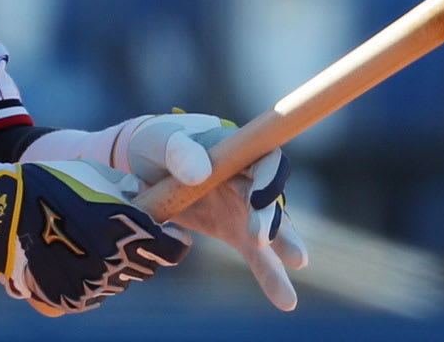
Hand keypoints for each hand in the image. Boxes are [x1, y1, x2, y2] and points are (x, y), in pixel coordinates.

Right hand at [0, 160, 190, 315]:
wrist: (0, 213)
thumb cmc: (50, 184)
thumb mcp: (95, 175)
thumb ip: (129, 188)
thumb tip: (146, 197)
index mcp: (127, 229)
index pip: (173, 251)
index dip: (173, 241)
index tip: (168, 234)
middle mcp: (114, 263)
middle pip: (146, 268)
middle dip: (141, 252)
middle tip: (121, 234)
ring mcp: (92, 285)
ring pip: (119, 283)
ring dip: (114, 266)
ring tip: (87, 242)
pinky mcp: (69, 300)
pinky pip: (92, 294)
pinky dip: (88, 280)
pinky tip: (70, 257)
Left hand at [118, 112, 309, 310]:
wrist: (148, 165)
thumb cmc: (158, 145)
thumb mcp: (160, 142)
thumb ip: (178, 153)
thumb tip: (200, 174)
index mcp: (235, 150)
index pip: (265, 158)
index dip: (269, 177)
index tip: (258, 198)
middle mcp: (247, 179)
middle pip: (269, 198)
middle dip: (270, 218)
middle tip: (260, 238)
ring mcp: (244, 207)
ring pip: (271, 230)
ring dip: (282, 248)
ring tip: (295, 269)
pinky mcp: (235, 230)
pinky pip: (257, 255)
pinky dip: (271, 276)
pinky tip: (286, 300)